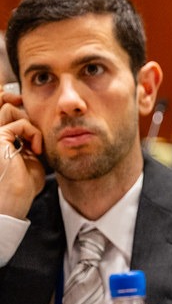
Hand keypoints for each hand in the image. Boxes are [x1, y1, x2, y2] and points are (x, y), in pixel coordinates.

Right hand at [0, 90, 45, 218]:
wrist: (14, 201)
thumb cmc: (22, 186)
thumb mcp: (28, 160)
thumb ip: (28, 142)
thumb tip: (35, 129)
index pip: (0, 110)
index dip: (9, 102)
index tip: (26, 109)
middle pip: (1, 103)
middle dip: (16, 102)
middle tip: (32, 119)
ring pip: (7, 107)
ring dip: (28, 122)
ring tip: (35, 143)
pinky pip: (20, 122)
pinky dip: (33, 133)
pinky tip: (36, 150)